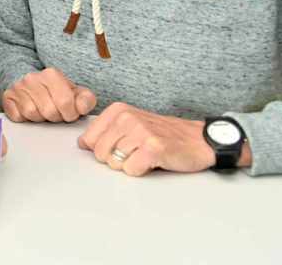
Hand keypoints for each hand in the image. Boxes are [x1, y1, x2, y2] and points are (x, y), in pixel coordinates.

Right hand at [2, 67, 96, 122]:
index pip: (65, 102)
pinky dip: (25, 119)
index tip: (69, 113)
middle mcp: (32, 78)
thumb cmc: (55, 92)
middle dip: (55, 117)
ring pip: (32, 114)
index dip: (70, 113)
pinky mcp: (7, 98)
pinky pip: (18, 116)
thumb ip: (86, 100)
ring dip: (40, 118)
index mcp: (51, 74)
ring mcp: (18, 88)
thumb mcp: (75, 93)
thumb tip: (81, 107)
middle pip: (49, 111)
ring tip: (42, 111)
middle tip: (55, 113)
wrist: (30, 84)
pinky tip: (30, 112)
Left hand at [77, 102, 216, 175]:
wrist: (198, 139)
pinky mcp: (153, 148)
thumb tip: (82, 143)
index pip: (88, 139)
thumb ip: (106, 131)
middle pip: (100, 153)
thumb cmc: (164, 134)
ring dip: (130, 165)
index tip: (118, 146)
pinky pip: (131, 170)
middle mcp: (127, 118)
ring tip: (145, 155)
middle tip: (135, 153)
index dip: (101, 149)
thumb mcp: (131, 123)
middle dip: (115, 159)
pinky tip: (153, 161)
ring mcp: (140, 132)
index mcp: (118, 110)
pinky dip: (141, 171)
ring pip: (115, 163)